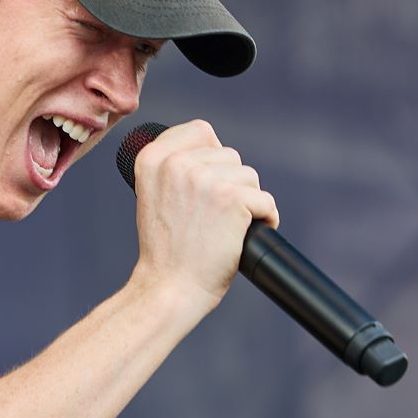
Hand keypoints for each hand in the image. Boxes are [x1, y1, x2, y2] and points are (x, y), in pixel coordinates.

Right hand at [128, 120, 277, 313]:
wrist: (169, 287)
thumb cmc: (166, 250)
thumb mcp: (154, 196)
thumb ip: (174, 168)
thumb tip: (213, 151)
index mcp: (152, 158)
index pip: (200, 131)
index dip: (213, 154)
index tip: (212, 180)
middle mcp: (176, 162)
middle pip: (230, 155)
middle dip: (231, 184)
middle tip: (214, 217)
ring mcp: (205, 178)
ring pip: (249, 176)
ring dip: (247, 202)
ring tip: (226, 228)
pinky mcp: (232, 198)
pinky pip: (265, 201)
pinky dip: (265, 219)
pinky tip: (245, 236)